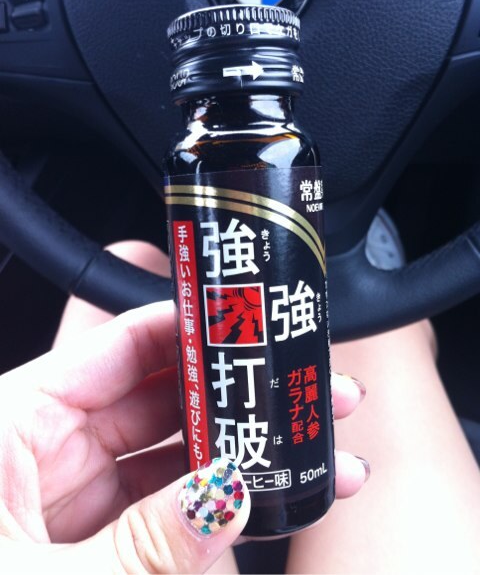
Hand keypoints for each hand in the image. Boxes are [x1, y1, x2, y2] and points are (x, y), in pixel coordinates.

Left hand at [0, 301, 367, 572]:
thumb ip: (142, 547)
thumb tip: (225, 496)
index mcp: (14, 425)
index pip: (117, 348)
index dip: (188, 329)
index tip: (248, 324)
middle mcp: (46, 450)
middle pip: (159, 397)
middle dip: (234, 394)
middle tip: (298, 391)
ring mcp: (73, 498)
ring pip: (171, 455)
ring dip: (240, 454)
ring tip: (307, 451)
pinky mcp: (90, 542)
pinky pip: (163, 508)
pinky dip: (214, 506)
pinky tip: (265, 504)